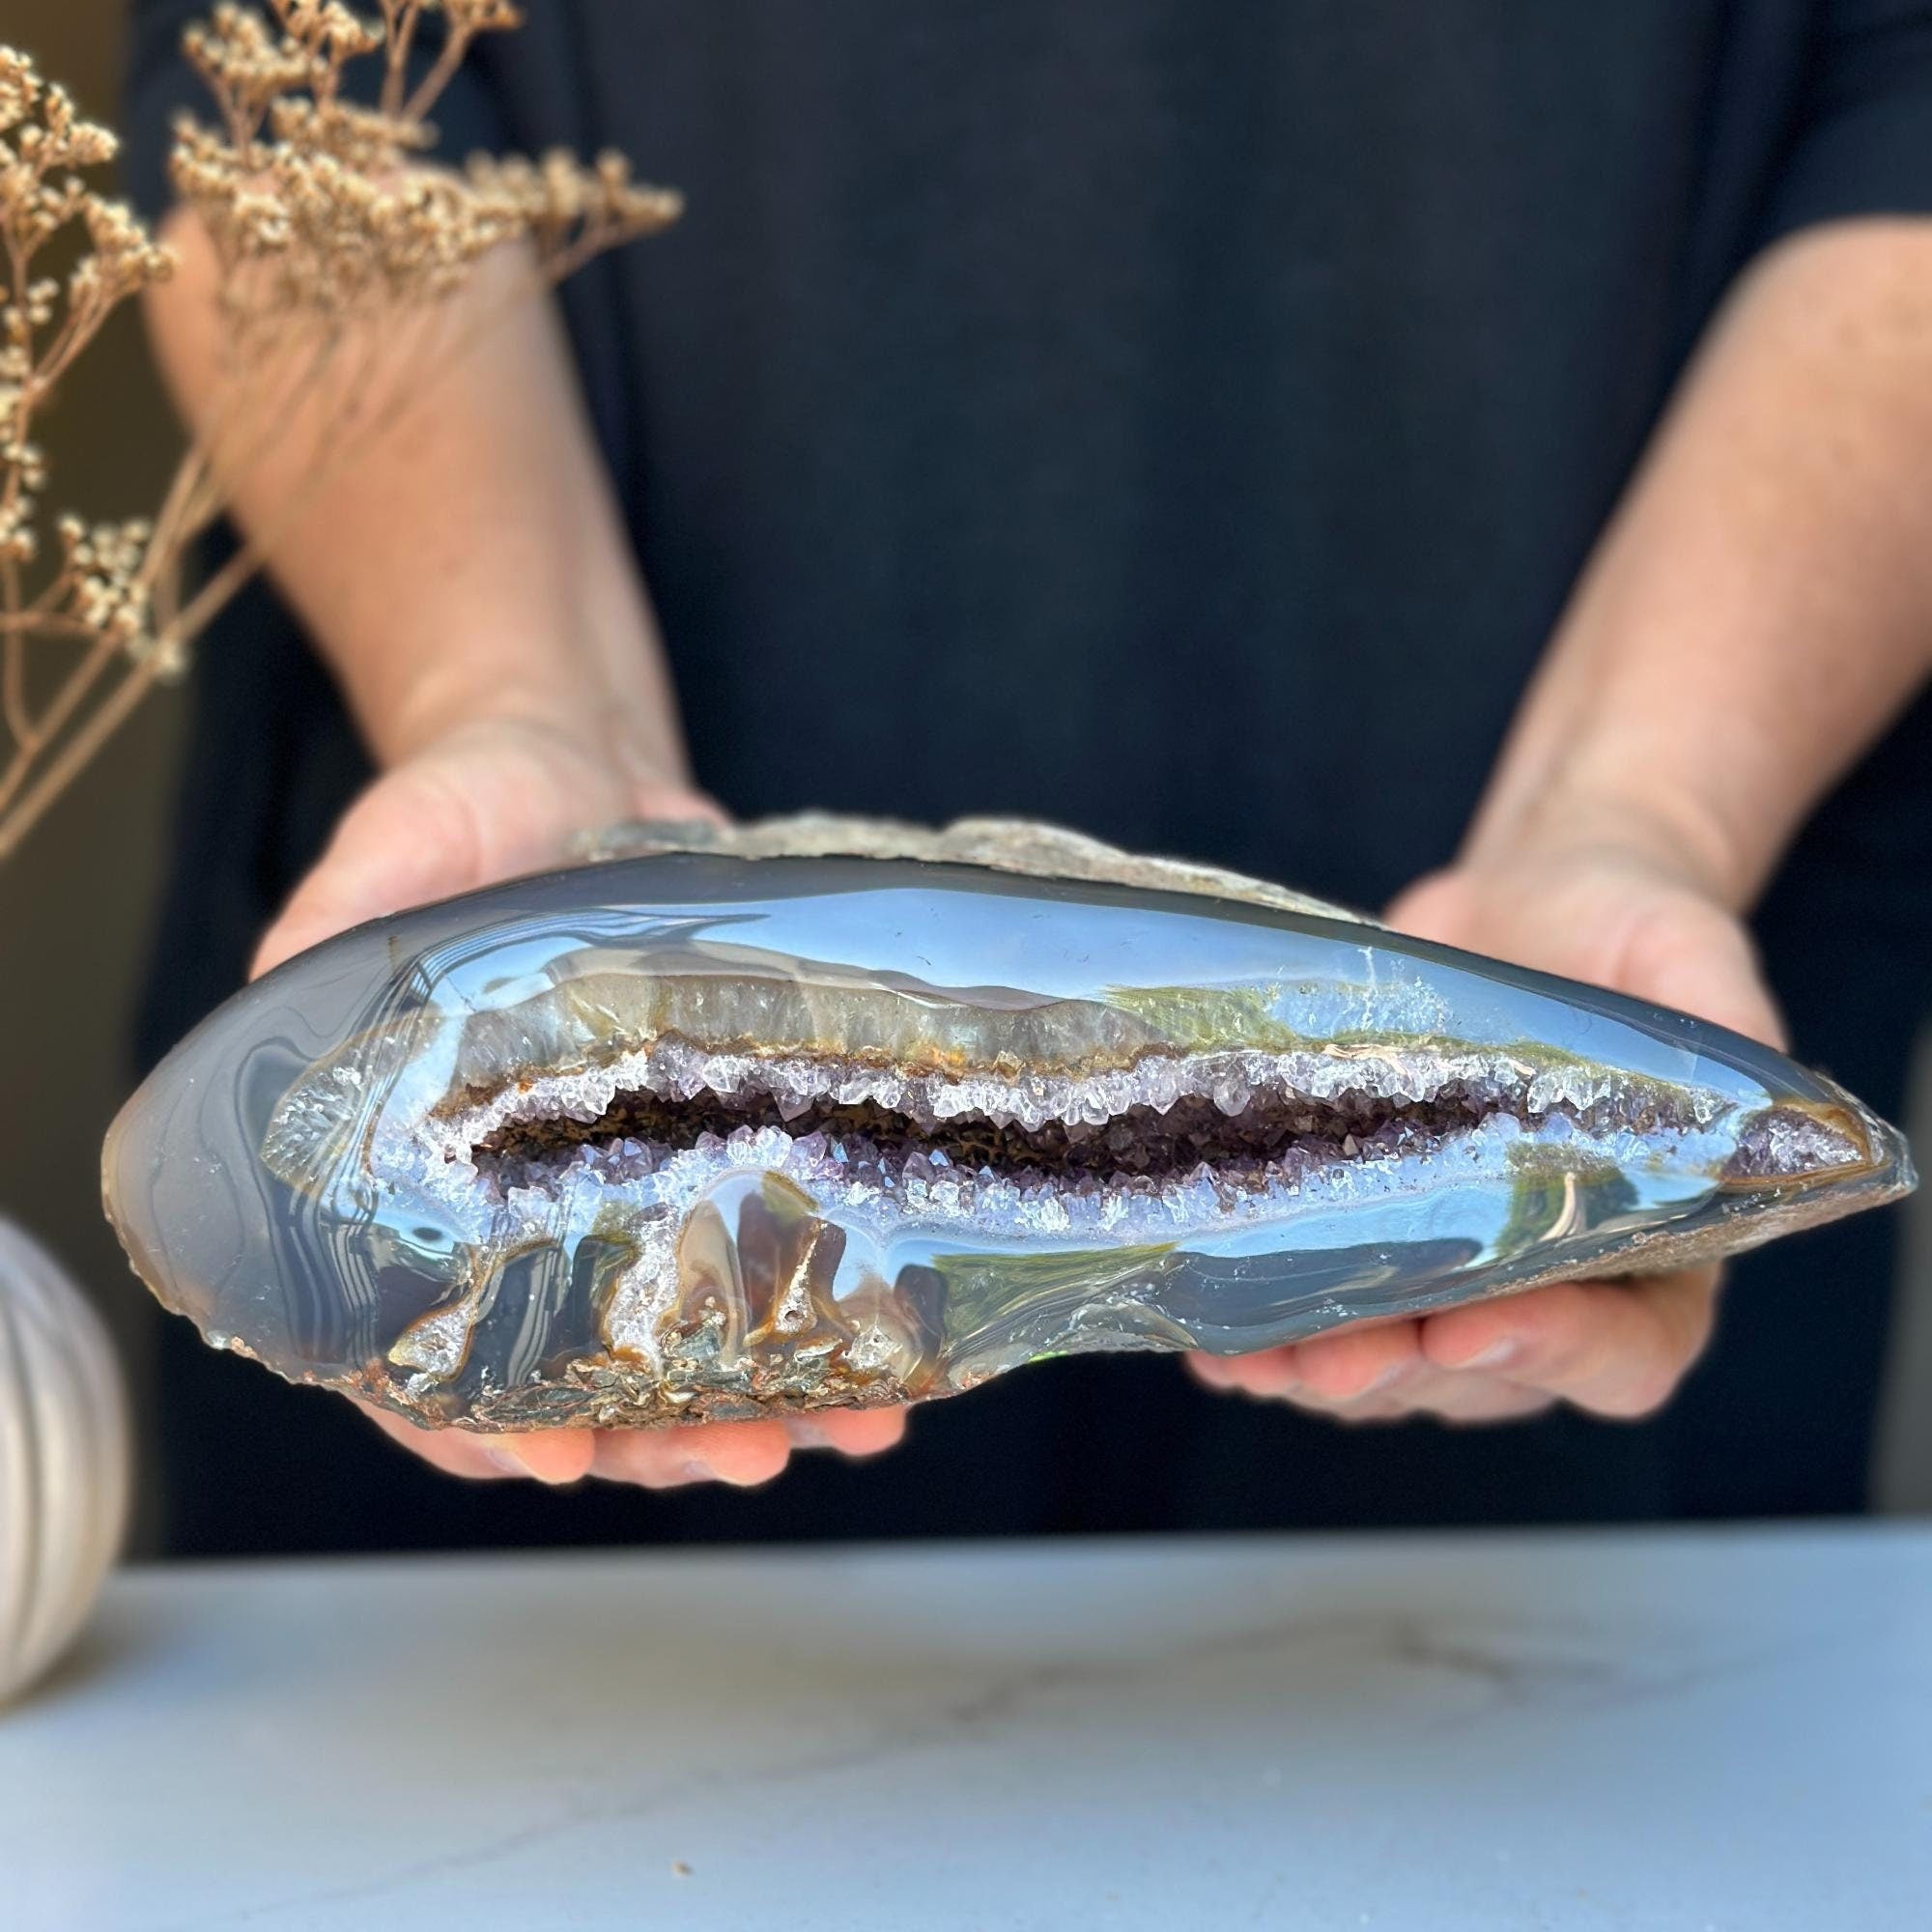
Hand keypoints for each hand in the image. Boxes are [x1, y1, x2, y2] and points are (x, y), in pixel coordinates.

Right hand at [255, 707, 907, 1485]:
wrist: (579, 763)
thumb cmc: (461, 817)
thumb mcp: (379, 865)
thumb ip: (326, 943)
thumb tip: (282, 1012)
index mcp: (416, 1185)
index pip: (421, 1352)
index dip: (475, 1424)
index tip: (554, 1454)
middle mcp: (527, 1210)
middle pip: (576, 1379)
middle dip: (659, 1439)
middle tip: (739, 1457)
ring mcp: (632, 1190)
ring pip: (688, 1347)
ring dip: (766, 1403)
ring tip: (848, 1424)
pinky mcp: (722, 1147)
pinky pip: (773, 1260)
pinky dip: (835, 1322)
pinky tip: (901, 1359)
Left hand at [1190, 837, 1784, 1425]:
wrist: (1524, 906)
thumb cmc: (1621, 932)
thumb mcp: (1682, 954)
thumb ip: (1719, 1029)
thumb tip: (1752, 1105)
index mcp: (1659, 1250)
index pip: (1630, 1352)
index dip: (1556, 1355)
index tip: (1468, 1322)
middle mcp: (1556, 1285)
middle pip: (1485, 1379)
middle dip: (1402, 1370)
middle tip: (1332, 1352)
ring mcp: (1455, 1276)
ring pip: (1392, 1372)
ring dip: (1318, 1373)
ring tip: (1251, 1357)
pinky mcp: (1373, 1244)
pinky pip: (1321, 1322)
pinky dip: (1263, 1339)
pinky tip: (1208, 1338)